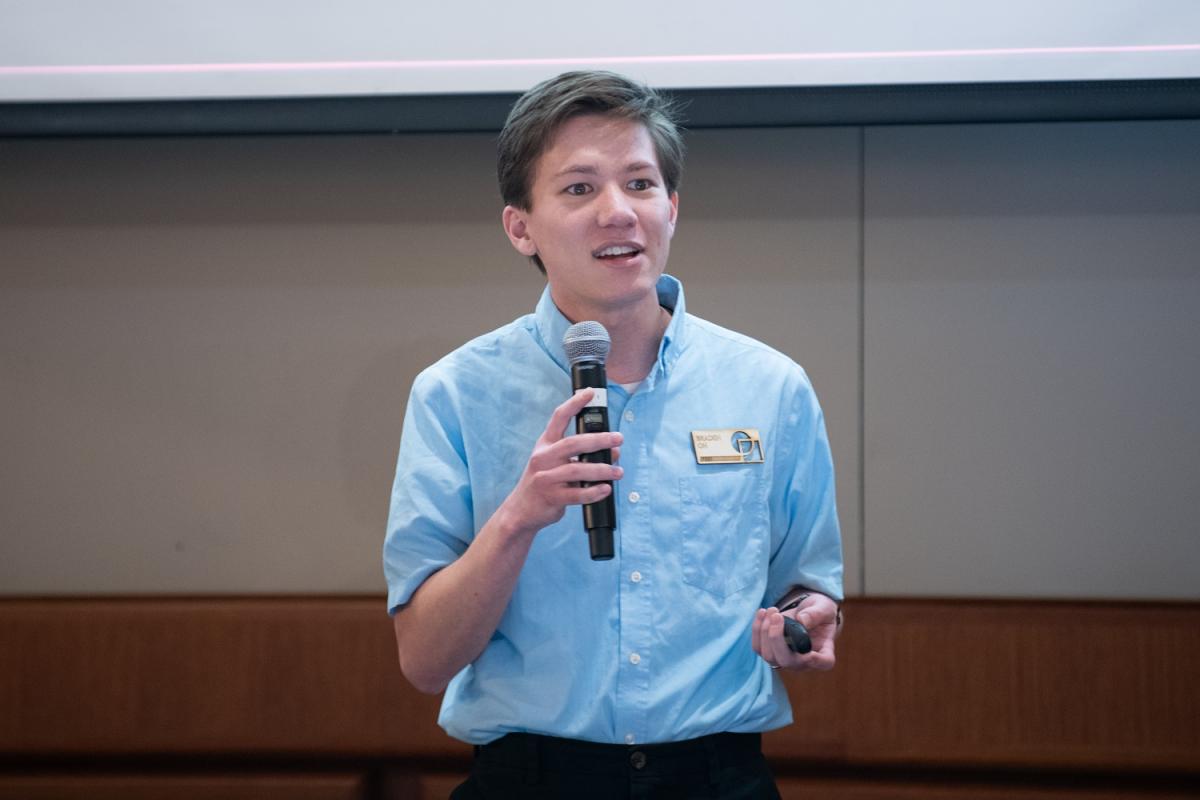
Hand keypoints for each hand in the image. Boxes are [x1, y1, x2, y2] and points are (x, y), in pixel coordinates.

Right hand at [495, 389, 622, 536]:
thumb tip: (612, 450)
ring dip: (602, 469)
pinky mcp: (551, 498)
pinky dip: (594, 492)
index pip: (558, 417)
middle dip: (600, 440)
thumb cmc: (543, 481)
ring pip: (578, 470)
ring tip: (618, 471)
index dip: (574, 403)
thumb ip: (577, 454)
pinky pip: (577, 494)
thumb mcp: (552, 461)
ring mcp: (546, 478)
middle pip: (574, 443)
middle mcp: (543, 458)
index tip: (590, 393)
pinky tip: (605, 489)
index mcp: (544, 444)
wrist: (520, 510)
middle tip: (618, 439)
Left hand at [751, 593, 837, 671]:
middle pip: (787, 661)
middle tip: (777, 615)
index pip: (824, 662)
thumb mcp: (824, 607)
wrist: (805, 612)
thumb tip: (802, 621)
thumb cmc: (819, 612)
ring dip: (765, 630)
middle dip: (777, 638)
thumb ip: (816, 614)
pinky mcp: (771, 652)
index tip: (808, 645)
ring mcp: (785, 660)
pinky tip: (762, 613)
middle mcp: (804, 662)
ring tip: (772, 610)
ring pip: (769, 655)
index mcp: (824, 653)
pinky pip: (758, 647)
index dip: (815, 659)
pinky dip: (757, 629)